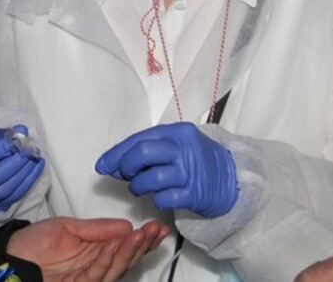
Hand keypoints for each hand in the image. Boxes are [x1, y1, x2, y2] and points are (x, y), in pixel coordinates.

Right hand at [0, 126, 44, 211]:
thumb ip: (0, 136)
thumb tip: (22, 131)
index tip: (16, 140)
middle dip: (12, 165)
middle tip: (29, 151)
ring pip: (1, 192)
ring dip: (22, 174)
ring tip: (35, 158)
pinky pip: (10, 199)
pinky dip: (26, 183)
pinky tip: (35, 168)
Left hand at [7, 216, 169, 281]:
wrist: (9, 257)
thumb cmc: (34, 243)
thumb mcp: (69, 227)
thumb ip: (97, 229)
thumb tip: (126, 225)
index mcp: (95, 252)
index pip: (124, 248)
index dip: (142, 239)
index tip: (158, 227)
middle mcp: (94, 267)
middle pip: (125, 260)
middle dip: (142, 246)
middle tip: (156, 231)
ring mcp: (86, 278)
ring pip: (115, 269)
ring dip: (129, 251)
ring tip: (140, 235)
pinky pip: (95, 275)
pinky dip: (106, 259)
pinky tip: (114, 245)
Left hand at [95, 122, 237, 216]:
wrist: (230, 179)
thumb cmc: (196, 161)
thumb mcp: (175, 146)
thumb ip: (146, 151)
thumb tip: (111, 164)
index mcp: (176, 132)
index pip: (138, 139)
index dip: (116, 153)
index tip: (102, 165)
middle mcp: (183, 148)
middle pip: (142, 153)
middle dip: (126, 166)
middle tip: (124, 175)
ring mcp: (190, 172)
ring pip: (150, 178)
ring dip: (137, 186)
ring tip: (140, 187)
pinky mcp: (194, 194)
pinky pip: (163, 198)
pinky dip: (155, 199)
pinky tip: (158, 196)